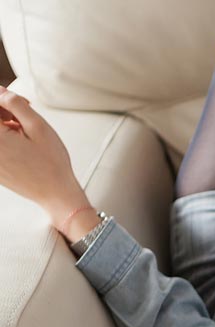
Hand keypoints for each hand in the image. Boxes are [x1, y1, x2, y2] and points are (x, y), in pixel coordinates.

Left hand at [0, 85, 90, 231]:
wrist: (56, 195)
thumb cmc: (52, 164)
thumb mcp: (38, 127)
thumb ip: (15, 104)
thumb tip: (0, 92)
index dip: (3, 100)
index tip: (20, 103)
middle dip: (3, 111)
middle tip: (23, 115)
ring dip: (3, 125)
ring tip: (23, 131)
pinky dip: (4, 139)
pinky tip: (18, 143)